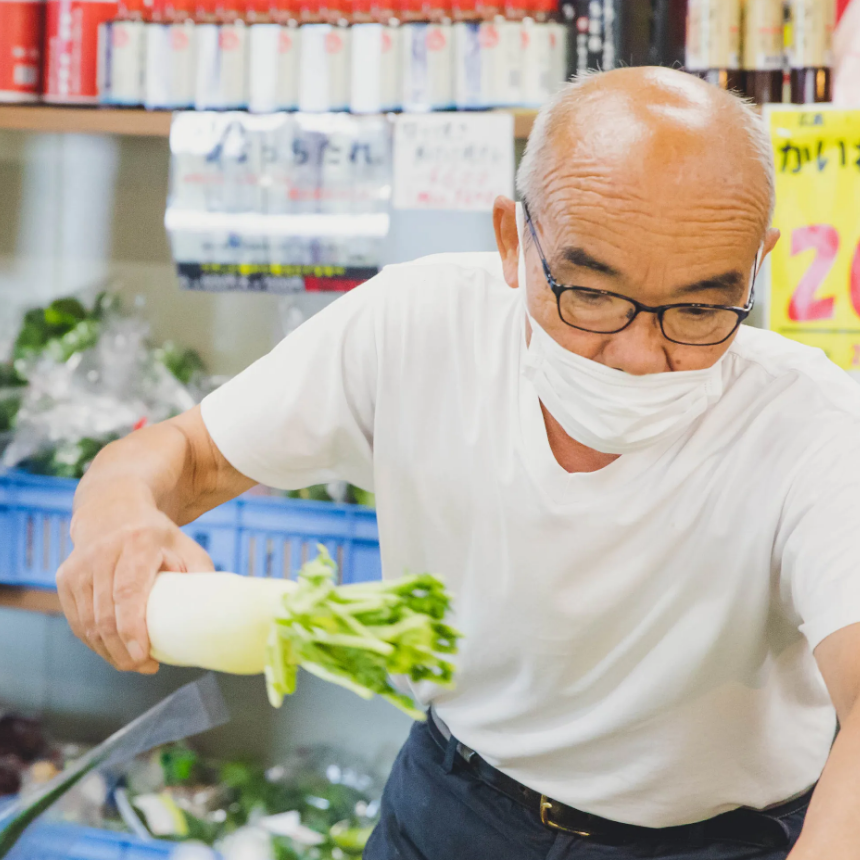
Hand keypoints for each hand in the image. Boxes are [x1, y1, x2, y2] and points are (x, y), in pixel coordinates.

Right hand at [57, 497, 214, 673]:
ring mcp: (79, 566)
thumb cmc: (157, 536)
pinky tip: (112, 651)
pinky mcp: (65, 578)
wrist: (113, 509)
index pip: (128, 593)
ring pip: (87, 623)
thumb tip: (217, 612)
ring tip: (132, 663)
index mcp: (137, 542)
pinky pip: (76, 620)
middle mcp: (103, 553)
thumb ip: (201, 575)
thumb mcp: (185, 546)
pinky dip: (93, 641)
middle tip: (144, 668)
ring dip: (108, 651)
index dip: (132, 629)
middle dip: (122, 651)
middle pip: (105, 615)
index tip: (143, 657)